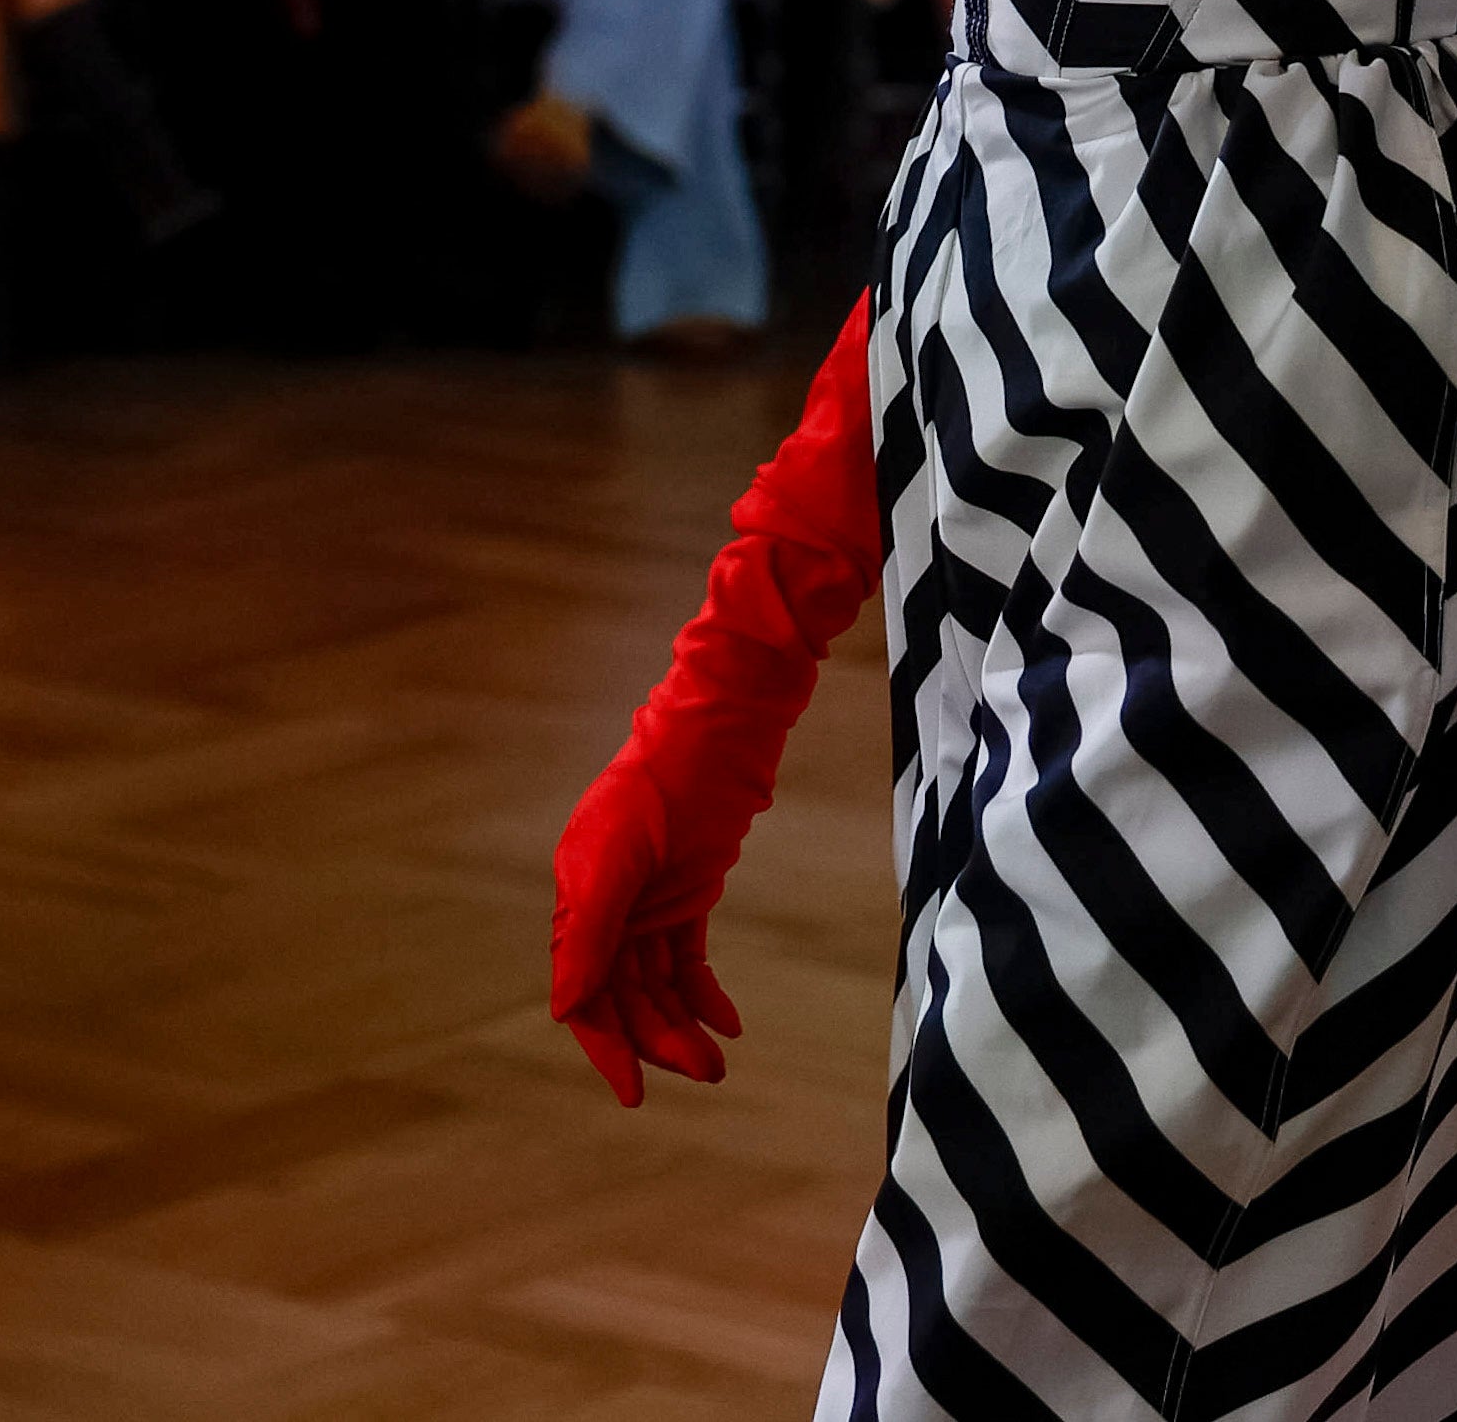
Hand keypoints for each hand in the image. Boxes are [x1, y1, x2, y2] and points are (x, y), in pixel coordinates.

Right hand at [550, 300, 879, 1107]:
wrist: (822, 508)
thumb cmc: (831, 508)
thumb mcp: (839, 497)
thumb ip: (848, 456)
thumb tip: (868, 370)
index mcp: (688, 727)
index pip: (605, 851)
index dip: (588, 935)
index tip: (591, 1015)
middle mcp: (661, 772)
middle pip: (597, 916)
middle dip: (613, 1007)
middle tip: (663, 1087)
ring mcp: (672, 798)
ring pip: (629, 937)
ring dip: (652, 1010)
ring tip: (706, 1070)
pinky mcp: (702, 817)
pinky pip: (671, 925)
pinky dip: (683, 984)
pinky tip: (726, 1034)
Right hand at [550, 756, 749, 1104]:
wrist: (710, 744)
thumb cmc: (653, 793)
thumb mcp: (614, 863)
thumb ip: (590, 935)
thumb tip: (563, 1010)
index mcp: (578, 907)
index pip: (586, 998)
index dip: (607, 1048)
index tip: (633, 1094)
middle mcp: (608, 914)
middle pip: (627, 1001)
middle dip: (661, 1042)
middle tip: (705, 1074)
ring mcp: (647, 907)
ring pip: (659, 988)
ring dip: (685, 1026)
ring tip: (717, 1063)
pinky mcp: (686, 898)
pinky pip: (689, 962)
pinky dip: (705, 994)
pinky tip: (727, 1023)